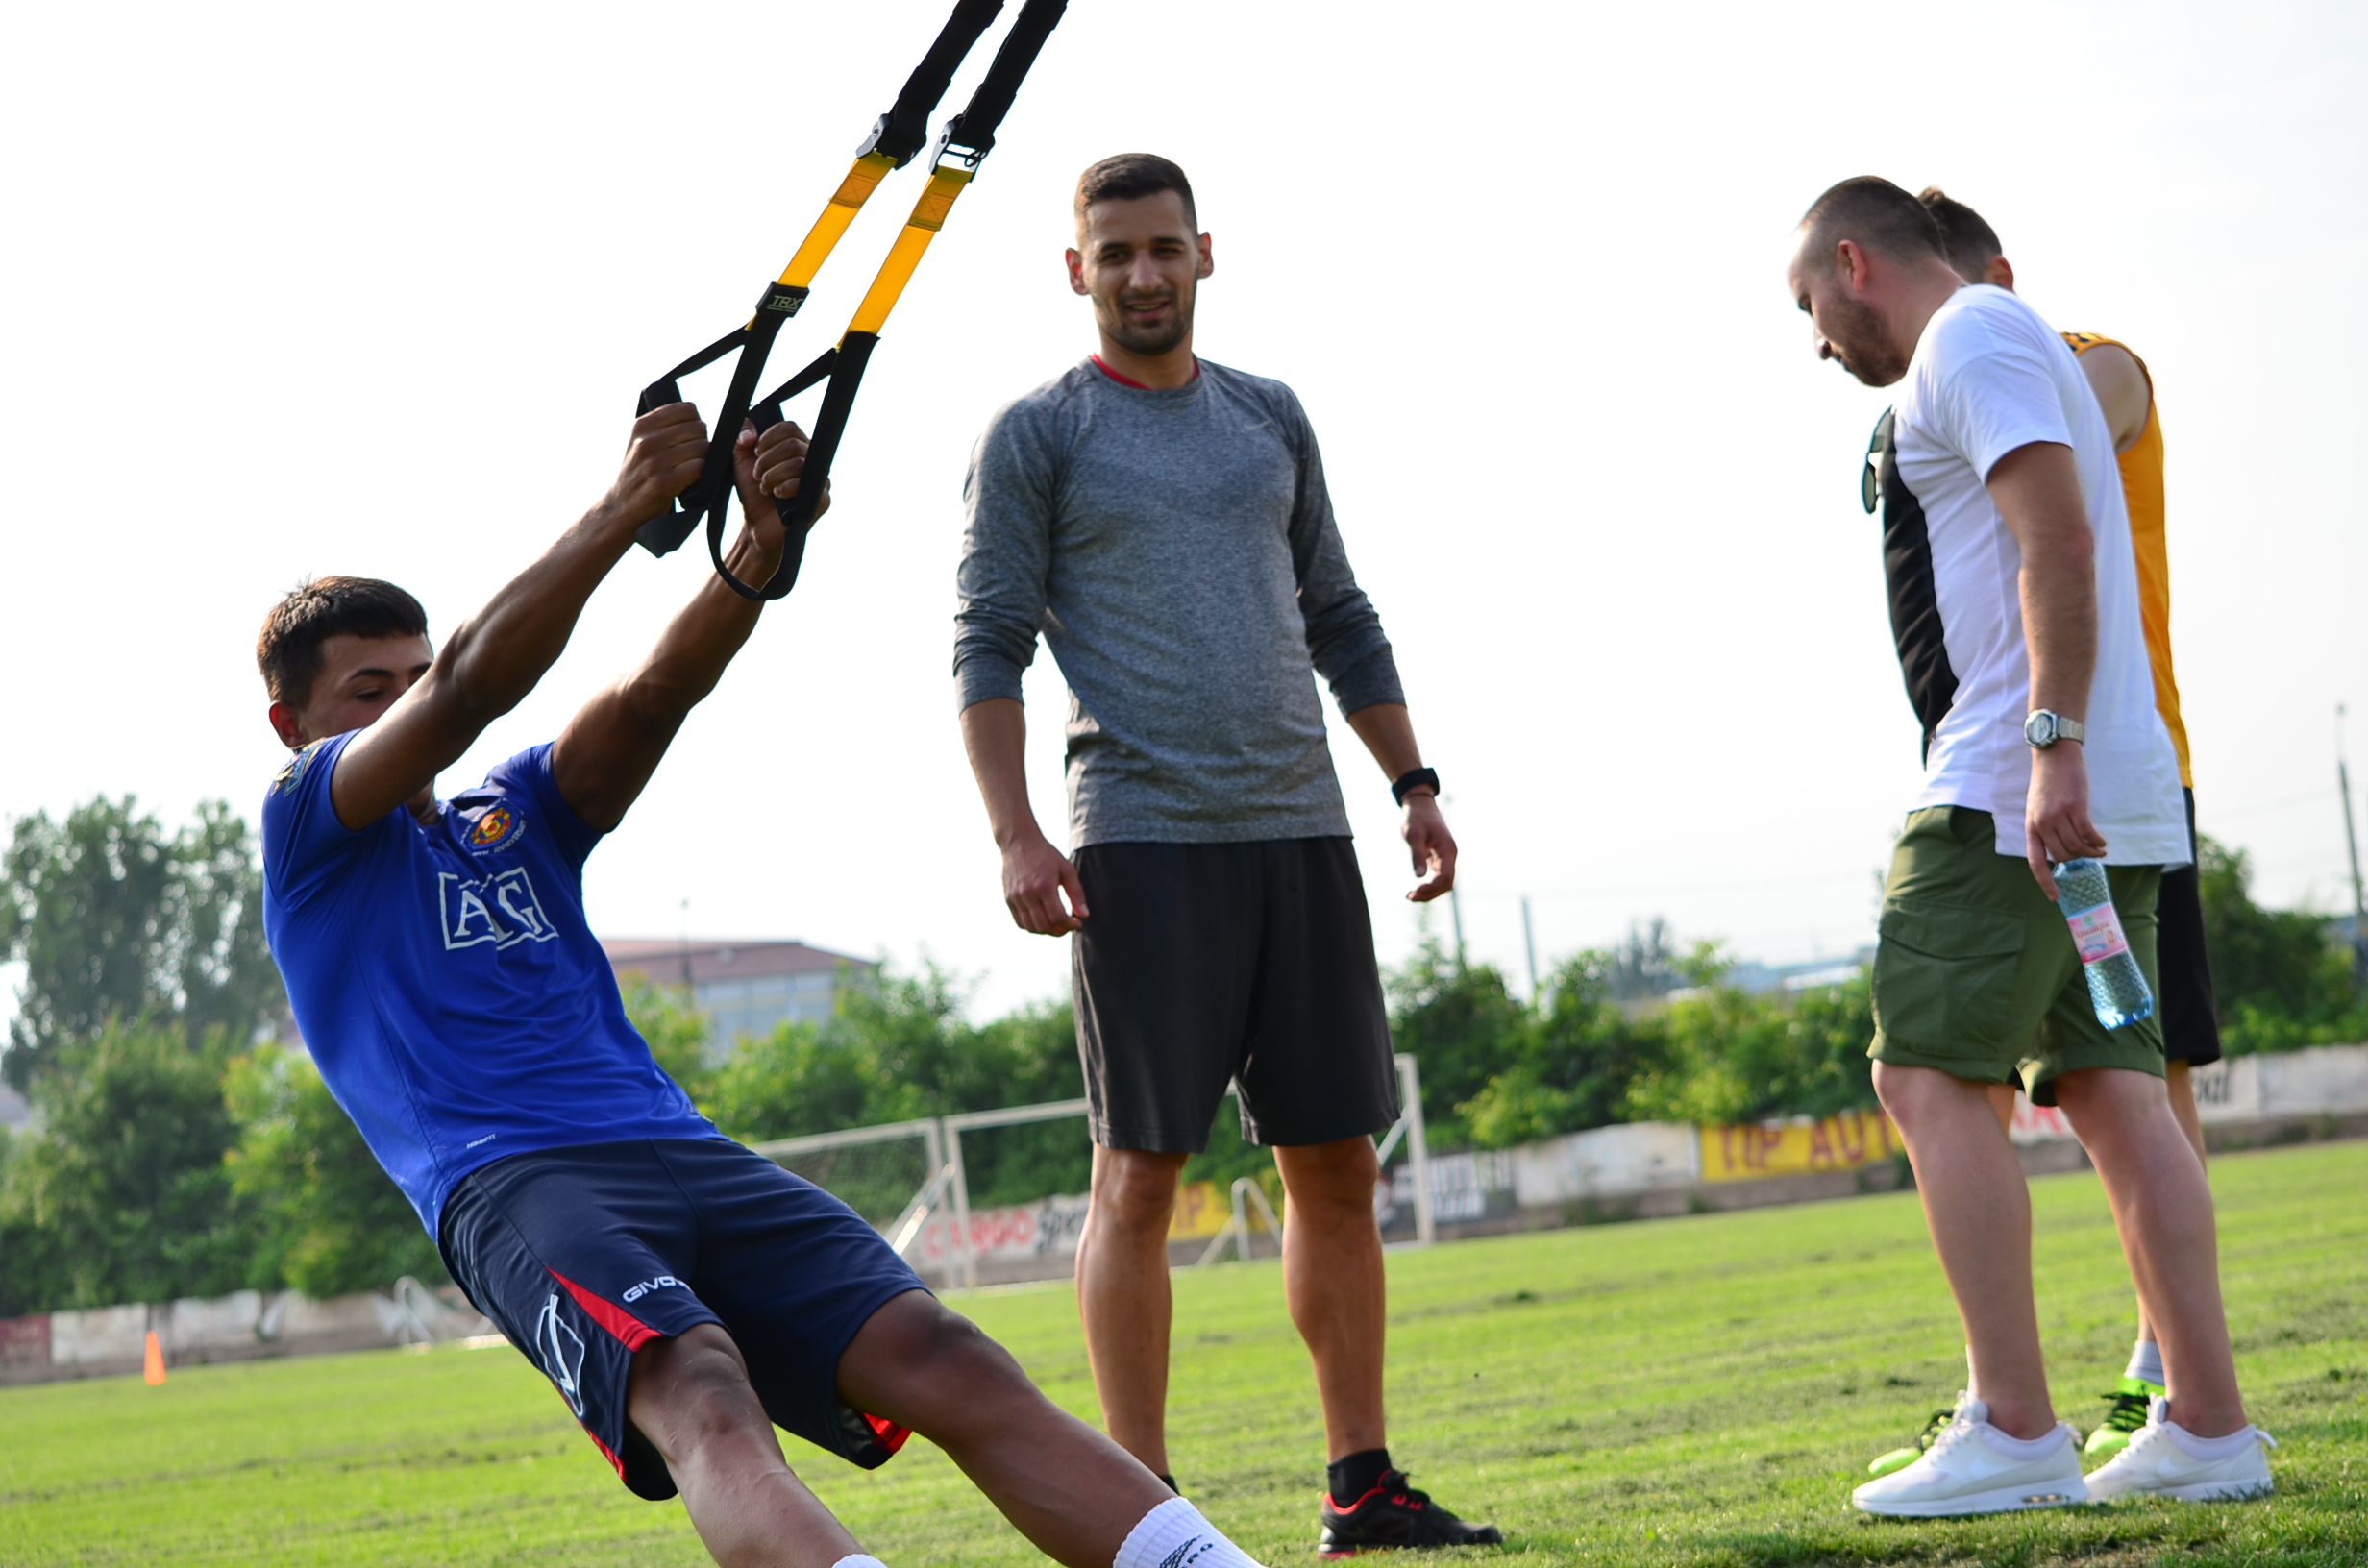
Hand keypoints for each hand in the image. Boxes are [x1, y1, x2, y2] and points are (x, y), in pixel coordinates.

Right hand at [607, 403, 709, 524]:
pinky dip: (703, 474)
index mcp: (642, 425)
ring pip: (702, 448)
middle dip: (702, 442)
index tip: (692, 437)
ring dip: (705, 460)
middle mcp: (646, 440)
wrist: (620, 508)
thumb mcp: (641, 442)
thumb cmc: (639, 474)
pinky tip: (693, 480)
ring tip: (693, 469)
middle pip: (698, 428)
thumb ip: (662, 426)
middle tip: (694, 457)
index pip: (687, 409)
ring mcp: (654, 462)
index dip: (696, 423)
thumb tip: (696, 416)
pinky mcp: (664, 483)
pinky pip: (699, 467)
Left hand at [733, 418, 832, 529]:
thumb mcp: (740, 459)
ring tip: (764, 487)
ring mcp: (820, 480)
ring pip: (798, 464)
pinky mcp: (823, 500)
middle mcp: (812, 461)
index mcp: (797, 447)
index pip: (790, 428)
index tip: (755, 451)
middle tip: (757, 475)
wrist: (756, 524)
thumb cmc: (752, 491)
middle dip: (767, 460)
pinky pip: (809, 485)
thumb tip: (750, 433)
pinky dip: (787, 488)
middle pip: (793, 445)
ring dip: (773, 475)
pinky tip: (777, 494)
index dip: (769, 437)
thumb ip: (740, 436)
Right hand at [1002, 830, 1087, 934]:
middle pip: (1044, 925)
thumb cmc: (1046, 855)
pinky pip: (1020, 922)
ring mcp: (1015, 898)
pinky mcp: (1008, 899)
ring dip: (1046, 931)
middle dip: (1060, 931)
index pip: (1057, 917)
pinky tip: (1043, 921)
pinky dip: (1032, 927)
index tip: (1078, 923)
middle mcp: (1027, 894)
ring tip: (1057, 925)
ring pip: (1031, 927)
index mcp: (1044, 886)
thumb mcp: (1067, 869)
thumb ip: (1077, 893)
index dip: (1070, 925)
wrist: (1019, 842)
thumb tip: (1084, 915)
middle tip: (1068, 926)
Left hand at [1402, 790, 1456, 901]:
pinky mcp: (1439, 858)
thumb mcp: (1414, 835)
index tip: (1415, 892)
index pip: (1445, 876)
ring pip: (1443, 882)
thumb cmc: (1416, 818)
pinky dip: (1429, 885)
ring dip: (1430, 892)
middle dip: (1430, 893)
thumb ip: (1417, 855)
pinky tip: (1415, 890)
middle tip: (1410, 898)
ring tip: (1411, 896)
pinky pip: (1438, 877)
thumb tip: (1419, 876)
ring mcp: (1446, 857)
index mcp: (1447, 849)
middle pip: (1446, 883)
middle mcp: (1450, 855)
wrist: (1420, 805)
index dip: (1432, 888)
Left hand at [2026, 745, 2107, 899]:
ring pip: (2077, 847)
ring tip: (2100, 849)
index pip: (2035, 861)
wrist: (2054, 756)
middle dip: (2078, 860)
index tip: (2055, 898)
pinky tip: (2102, 842)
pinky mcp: (2076, 807)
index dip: (2045, 882)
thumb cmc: (2048, 783)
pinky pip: (2089, 834)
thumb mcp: (2037, 808)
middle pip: (2063, 856)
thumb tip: (2060, 853)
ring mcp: (2058, 816)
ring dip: (2092, 852)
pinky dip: (2097, 841)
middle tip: (2089, 855)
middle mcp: (2042, 824)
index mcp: (2031, 827)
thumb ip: (2045, 829)